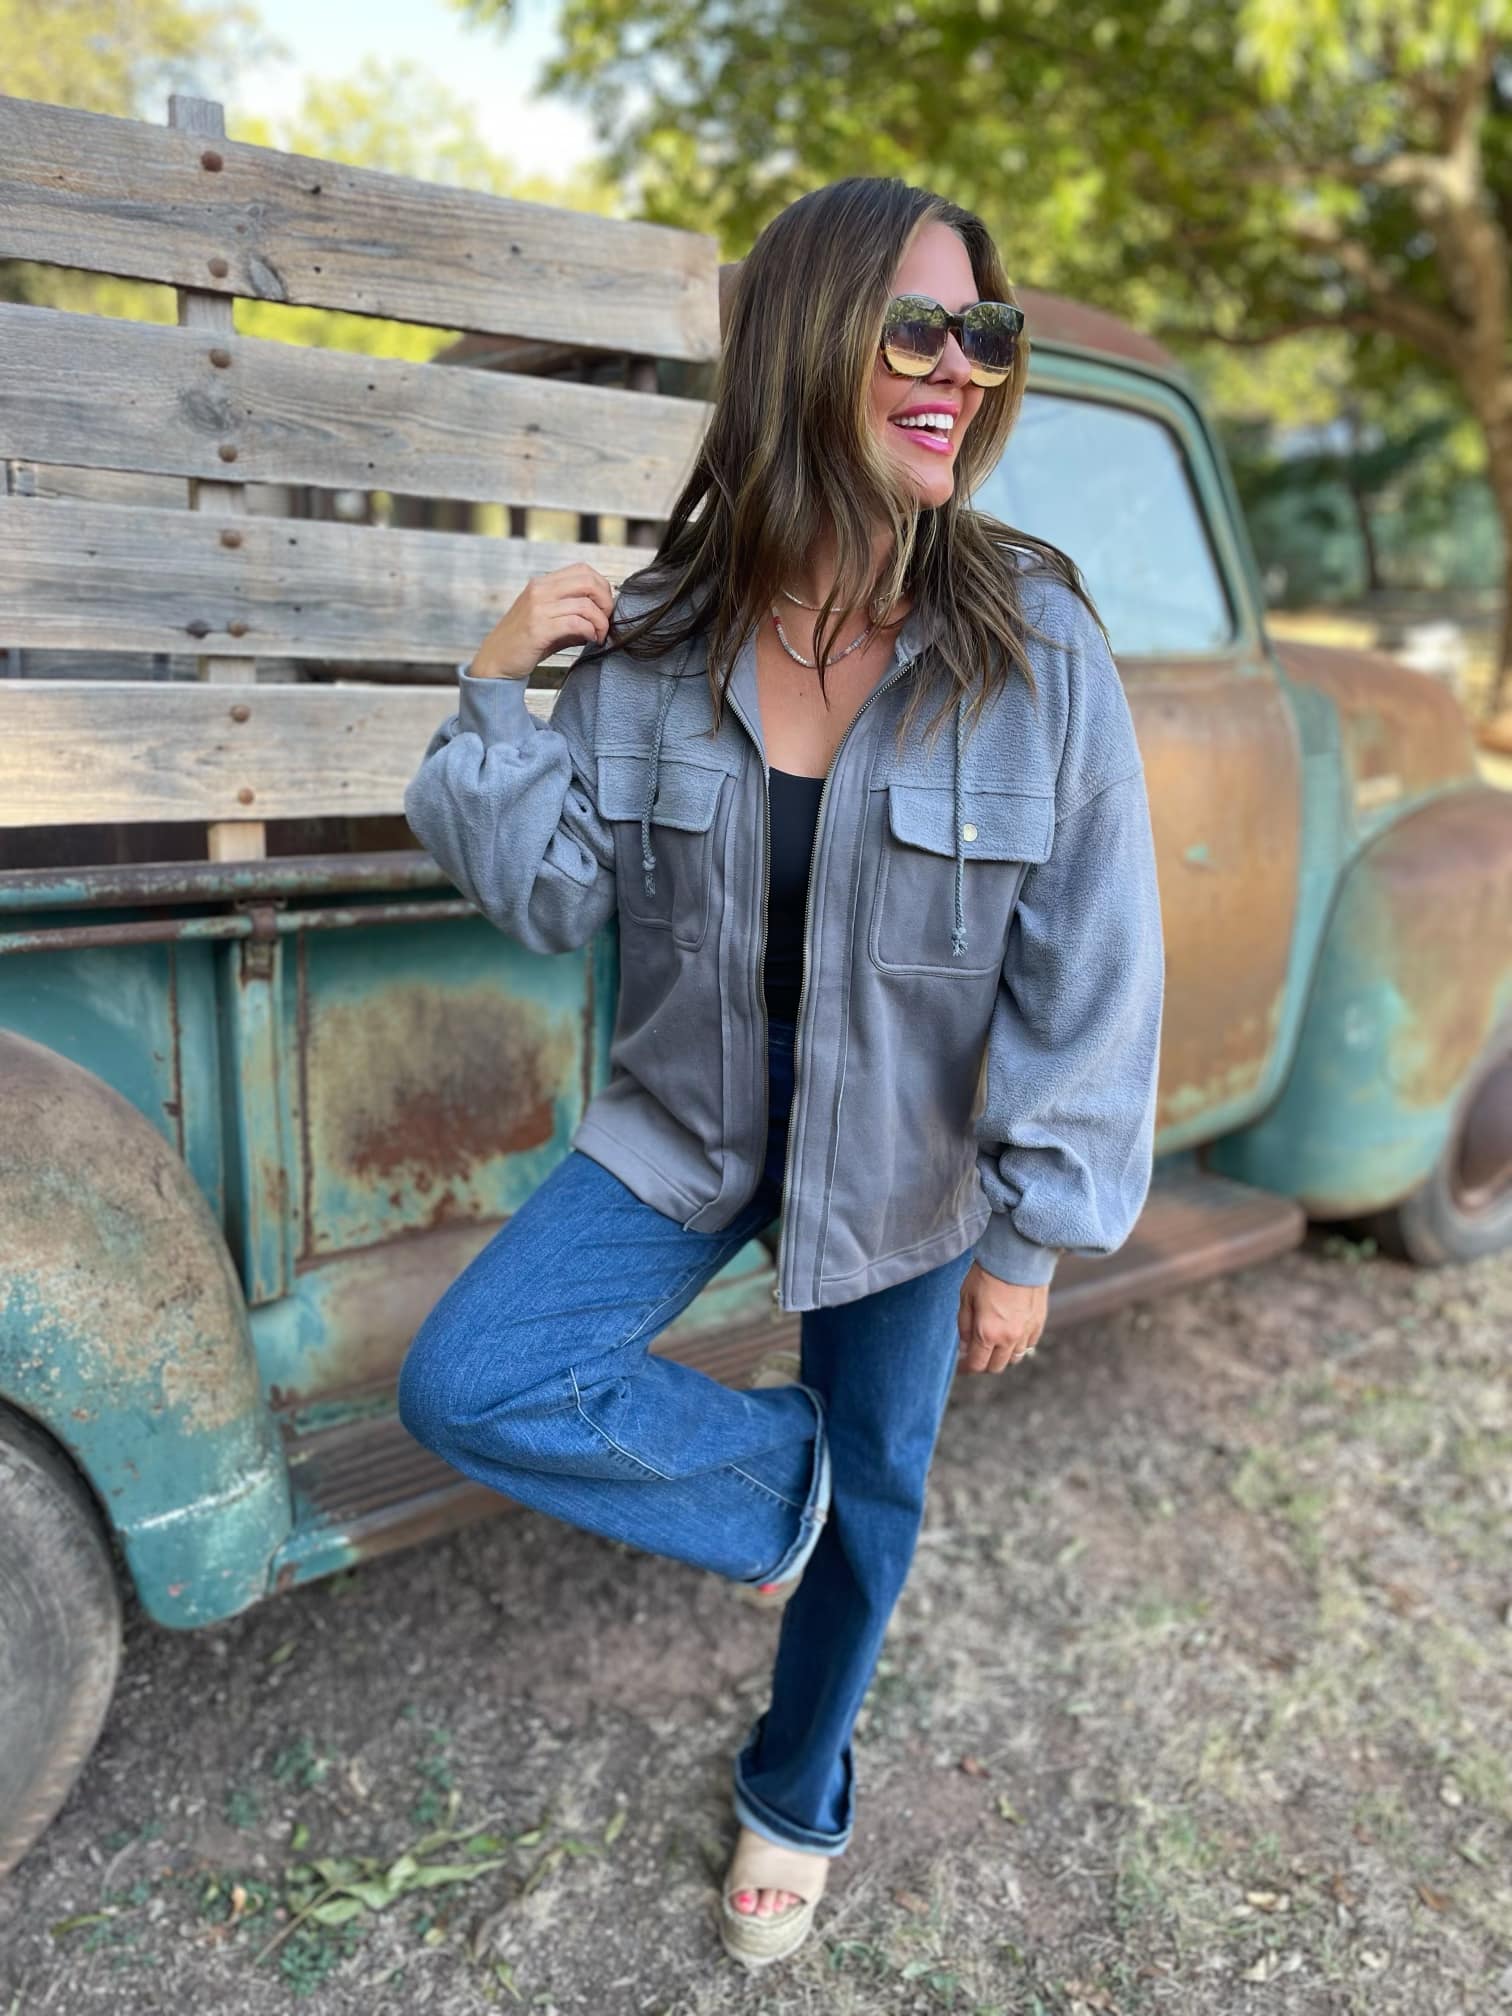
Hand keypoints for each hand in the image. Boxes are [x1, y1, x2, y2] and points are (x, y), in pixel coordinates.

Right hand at [466, 563, 615, 678]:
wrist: (495, 662)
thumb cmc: (524, 643)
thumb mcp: (548, 620)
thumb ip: (573, 612)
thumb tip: (604, 614)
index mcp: (542, 584)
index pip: (582, 570)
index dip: (602, 586)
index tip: (605, 607)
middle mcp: (539, 590)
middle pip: (588, 581)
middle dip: (606, 601)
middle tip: (607, 620)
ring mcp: (537, 608)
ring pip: (585, 604)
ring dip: (600, 622)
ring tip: (599, 636)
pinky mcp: (538, 628)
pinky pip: (576, 623)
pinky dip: (590, 631)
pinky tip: (590, 639)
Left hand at [957, 1263, 1047, 1374]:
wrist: (1018, 1257)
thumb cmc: (987, 1274)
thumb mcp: (966, 1298)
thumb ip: (964, 1327)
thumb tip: (964, 1348)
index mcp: (987, 1333)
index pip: (977, 1364)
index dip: (967, 1368)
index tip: (962, 1365)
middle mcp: (1008, 1338)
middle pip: (996, 1366)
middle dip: (984, 1363)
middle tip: (976, 1353)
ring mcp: (1026, 1332)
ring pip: (1014, 1358)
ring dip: (1002, 1355)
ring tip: (994, 1343)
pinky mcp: (1039, 1324)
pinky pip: (1028, 1345)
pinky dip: (1018, 1345)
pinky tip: (1011, 1333)